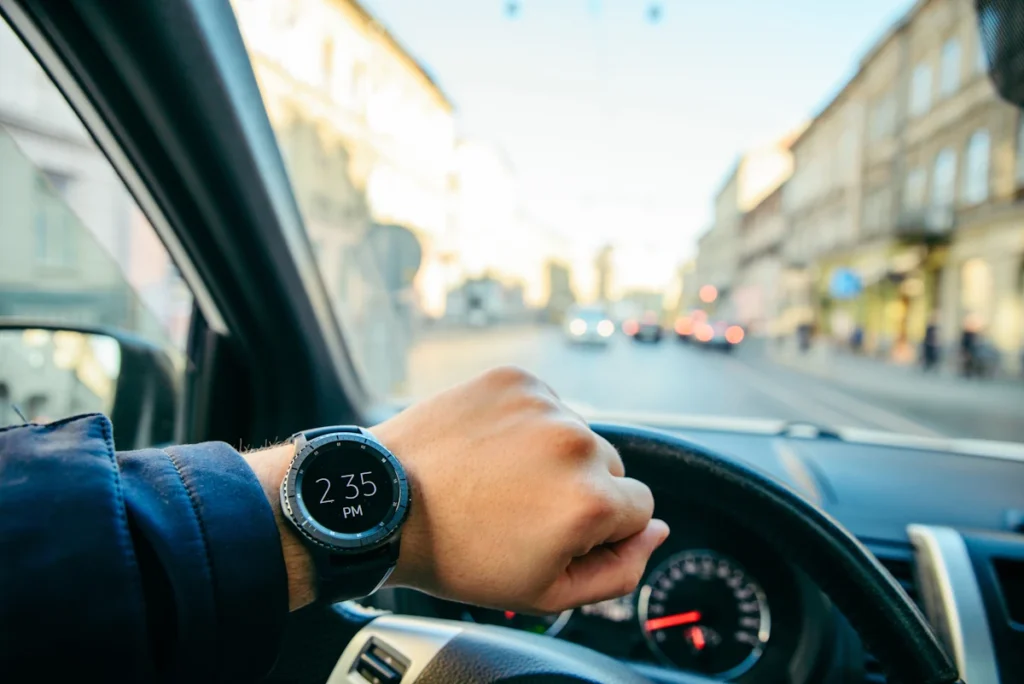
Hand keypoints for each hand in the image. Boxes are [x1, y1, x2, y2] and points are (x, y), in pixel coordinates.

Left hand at [374, 366, 668, 612]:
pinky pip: (545, 405)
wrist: (384, 505)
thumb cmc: (457, 554)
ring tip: (500, 478)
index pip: (640, 508)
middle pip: (610, 467)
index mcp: (590, 500)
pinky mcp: (514, 379)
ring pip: (577, 434)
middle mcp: (575, 443)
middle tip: (522, 509)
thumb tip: (656, 530)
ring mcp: (543, 404)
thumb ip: (619, 570)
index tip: (555, 532)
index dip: (599, 529)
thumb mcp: (545, 593)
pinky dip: (526, 424)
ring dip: (553, 454)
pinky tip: (490, 449)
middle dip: (579, 489)